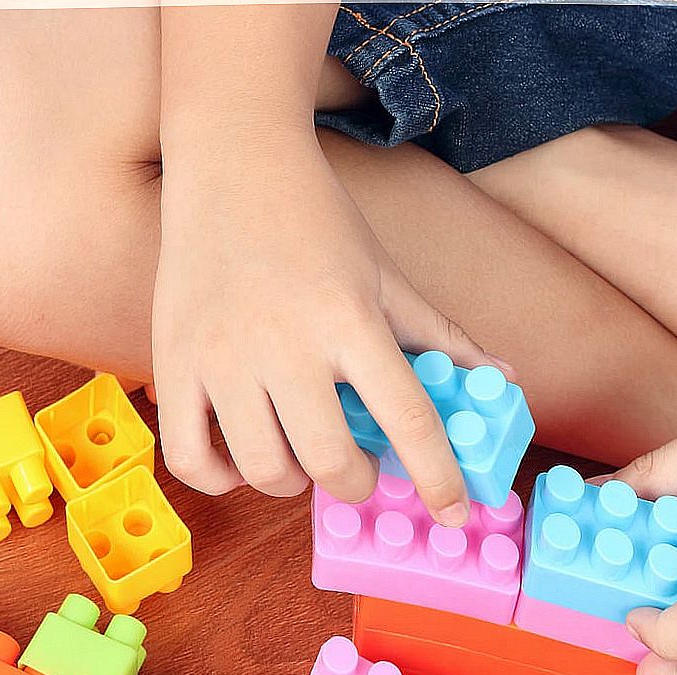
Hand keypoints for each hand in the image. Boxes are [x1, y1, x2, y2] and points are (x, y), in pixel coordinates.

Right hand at [151, 132, 503, 523]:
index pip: (408, 419)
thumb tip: (503, 380)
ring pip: (262, 469)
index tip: (454, 510)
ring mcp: (222, 358)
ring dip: (292, 482)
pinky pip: (190, 459)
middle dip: (356, 483)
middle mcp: (284, 345)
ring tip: (299, 456)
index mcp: (349, 320)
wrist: (231, 161)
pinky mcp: (173, 364)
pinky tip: (241, 458)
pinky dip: (220, 478)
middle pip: (330, 462)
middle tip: (358, 468)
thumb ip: (440, 336)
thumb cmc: (316, 220)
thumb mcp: (386, 274)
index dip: (439, 477)